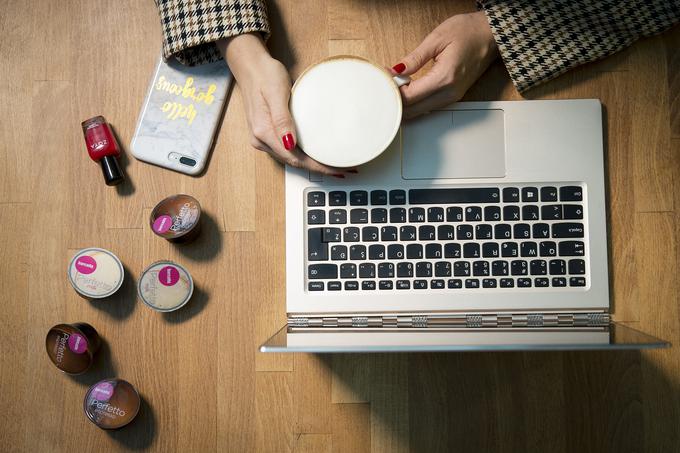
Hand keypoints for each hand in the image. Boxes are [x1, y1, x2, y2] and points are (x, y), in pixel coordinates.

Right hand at [218, 34, 344, 176]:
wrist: (250, 66)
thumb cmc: (265, 75)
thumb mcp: (276, 93)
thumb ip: (282, 119)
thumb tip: (289, 144)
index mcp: (263, 133)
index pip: (294, 159)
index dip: (317, 167)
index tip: (336, 170)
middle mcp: (261, 140)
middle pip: (293, 162)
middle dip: (318, 168)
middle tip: (342, 170)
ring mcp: (263, 138)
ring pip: (291, 158)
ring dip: (311, 163)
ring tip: (332, 164)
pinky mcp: (267, 133)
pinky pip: (287, 150)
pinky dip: (303, 155)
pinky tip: (315, 154)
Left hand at [390, 11, 497, 118]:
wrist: (491, 35)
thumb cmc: (469, 32)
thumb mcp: (436, 39)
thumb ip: (414, 59)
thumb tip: (395, 70)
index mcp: (444, 78)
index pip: (409, 96)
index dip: (392, 90)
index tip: (384, 78)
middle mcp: (449, 93)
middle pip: (413, 110)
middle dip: (396, 101)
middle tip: (385, 86)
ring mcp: (453, 97)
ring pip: (420, 111)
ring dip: (406, 103)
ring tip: (395, 86)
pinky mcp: (454, 97)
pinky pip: (429, 106)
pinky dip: (416, 102)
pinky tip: (408, 90)